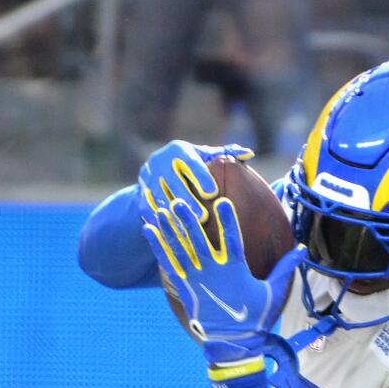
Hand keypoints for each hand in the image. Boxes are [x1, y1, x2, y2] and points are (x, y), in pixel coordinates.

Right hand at [132, 140, 251, 226]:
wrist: (161, 180)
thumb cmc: (195, 171)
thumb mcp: (208, 161)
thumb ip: (227, 156)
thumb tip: (248, 153)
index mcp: (177, 150)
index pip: (189, 162)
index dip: (199, 176)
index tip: (212, 192)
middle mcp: (158, 162)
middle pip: (172, 181)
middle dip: (187, 199)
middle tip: (203, 217)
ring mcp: (146, 181)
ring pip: (159, 198)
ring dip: (173, 215)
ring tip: (189, 231)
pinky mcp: (140, 198)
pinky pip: (149, 212)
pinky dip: (160, 224)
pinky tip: (173, 237)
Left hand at [139, 143, 300, 370]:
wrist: (232, 345)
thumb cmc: (254, 319)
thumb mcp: (273, 293)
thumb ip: (283, 268)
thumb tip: (301, 249)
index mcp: (235, 270)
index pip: (232, 239)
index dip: (227, 220)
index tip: (222, 201)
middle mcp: (213, 272)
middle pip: (199, 240)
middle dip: (190, 220)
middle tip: (180, 201)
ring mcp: (196, 280)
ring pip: (181, 248)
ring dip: (171, 228)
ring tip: (161, 208)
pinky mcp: (185, 288)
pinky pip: (169, 263)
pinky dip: (158, 247)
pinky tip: (149, 230)